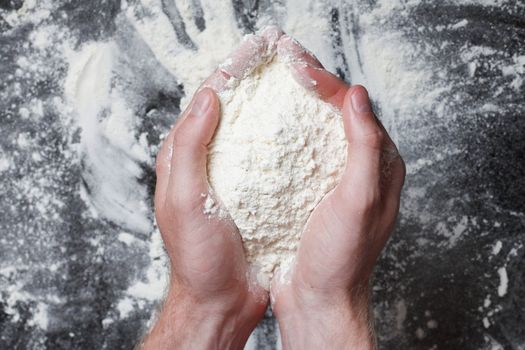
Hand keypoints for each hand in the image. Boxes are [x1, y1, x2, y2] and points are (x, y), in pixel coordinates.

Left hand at [141, 27, 282, 349]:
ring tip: (301, 82)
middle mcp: (208, 160)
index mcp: (183, 156)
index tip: (258, 49)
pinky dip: (286, 136)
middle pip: (231, 107)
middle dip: (255, 78)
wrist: (220, 299)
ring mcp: (234, 175)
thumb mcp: (183, 201)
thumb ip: (189, 148)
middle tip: (284, 57)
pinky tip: (307, 128)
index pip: (206, 99)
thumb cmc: (197, 257)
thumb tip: (207, 97)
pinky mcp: (255, 192)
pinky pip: (271, 155)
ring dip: (274, 102)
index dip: (230, 70)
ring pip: (254, 127)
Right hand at [271, 36, 405, 349]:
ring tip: (272, 92)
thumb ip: (366, 148)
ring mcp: (335, 182)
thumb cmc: (341, 258)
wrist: (318, 300)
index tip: (301, 71)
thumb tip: (359, 97)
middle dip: (313, 90)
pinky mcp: (312, 194)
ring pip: (317, 133)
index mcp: (381, 167)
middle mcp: (361, 170)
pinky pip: (301, 155)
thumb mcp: (359, 201)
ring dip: (297, 110)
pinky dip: (285, 138)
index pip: (358, 111)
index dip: (330, 85)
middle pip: (338, 116)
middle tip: (285, 70)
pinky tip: (265, 132)